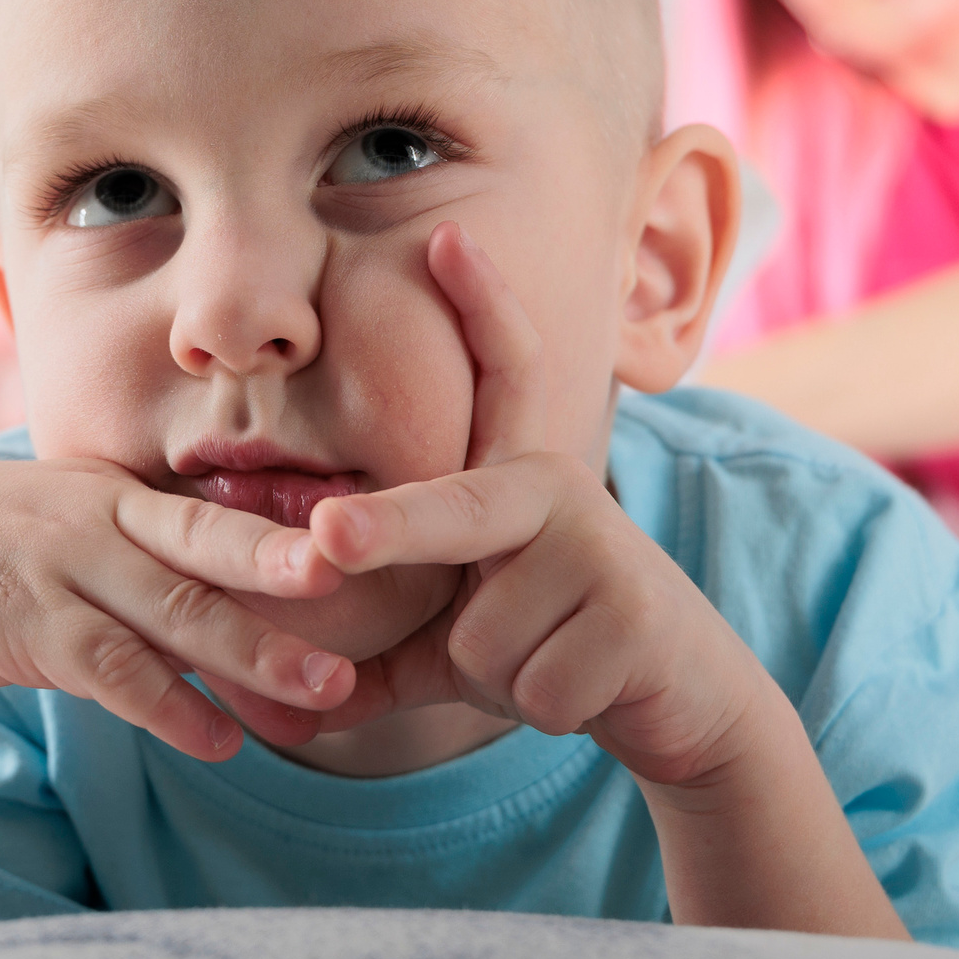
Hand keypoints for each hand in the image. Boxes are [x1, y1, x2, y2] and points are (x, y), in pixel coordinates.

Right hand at [0, 456, 359, 762]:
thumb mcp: (68, 527)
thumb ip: (144, 554)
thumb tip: (233, 602)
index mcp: (119, 495)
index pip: (218, 512)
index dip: (290, 530)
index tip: (371, 546)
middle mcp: (100, 522)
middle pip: (212, 552)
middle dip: (293, 582)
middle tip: (369, 611)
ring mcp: (63, 569)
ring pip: (174, 614)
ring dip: (253, 658)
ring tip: (326, 696)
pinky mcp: (25, 624)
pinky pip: (110, 668)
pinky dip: (168, 707)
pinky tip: (219, 740)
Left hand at [303, 223, 769, 788]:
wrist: (688, 703)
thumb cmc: (555, 656)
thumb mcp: (458, 655)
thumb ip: (374, 668)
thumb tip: (270, 717)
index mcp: (514, 481)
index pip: (502, 380)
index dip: (481, 308)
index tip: (447, 240)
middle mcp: (558, 491)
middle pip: (453, 513)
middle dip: (390, 531)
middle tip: (328, 537)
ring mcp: (601, 550)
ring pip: (482, 637)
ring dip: (499, 677)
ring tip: (554, 660)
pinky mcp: (633, 616)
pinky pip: (530, 683)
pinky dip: (542, 706)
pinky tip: (588, 686)